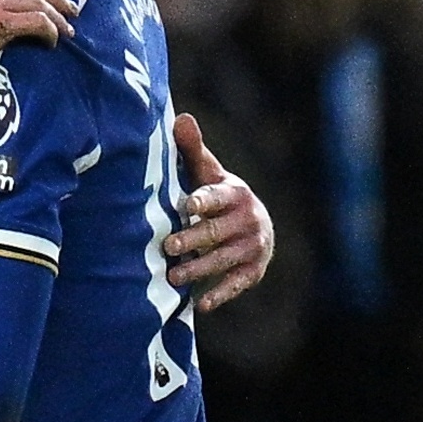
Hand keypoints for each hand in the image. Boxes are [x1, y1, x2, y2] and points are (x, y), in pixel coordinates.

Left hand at [163, 115, 272, 314]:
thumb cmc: (218, 196)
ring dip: (199, 269)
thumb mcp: (208, 173)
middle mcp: (248, 219)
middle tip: (168, 246)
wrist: (255, 226)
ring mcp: (253, 247)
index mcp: (235, 193)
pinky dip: (219, 294)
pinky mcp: (253, 271)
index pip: (216, 196)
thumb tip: (181, 117)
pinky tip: (201, 304)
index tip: (188, 205)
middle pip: (216, 231)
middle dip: (193, 239)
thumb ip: (193, 149)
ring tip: (173, 277)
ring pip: (223, 259)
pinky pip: (235, 283)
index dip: (203, 200)